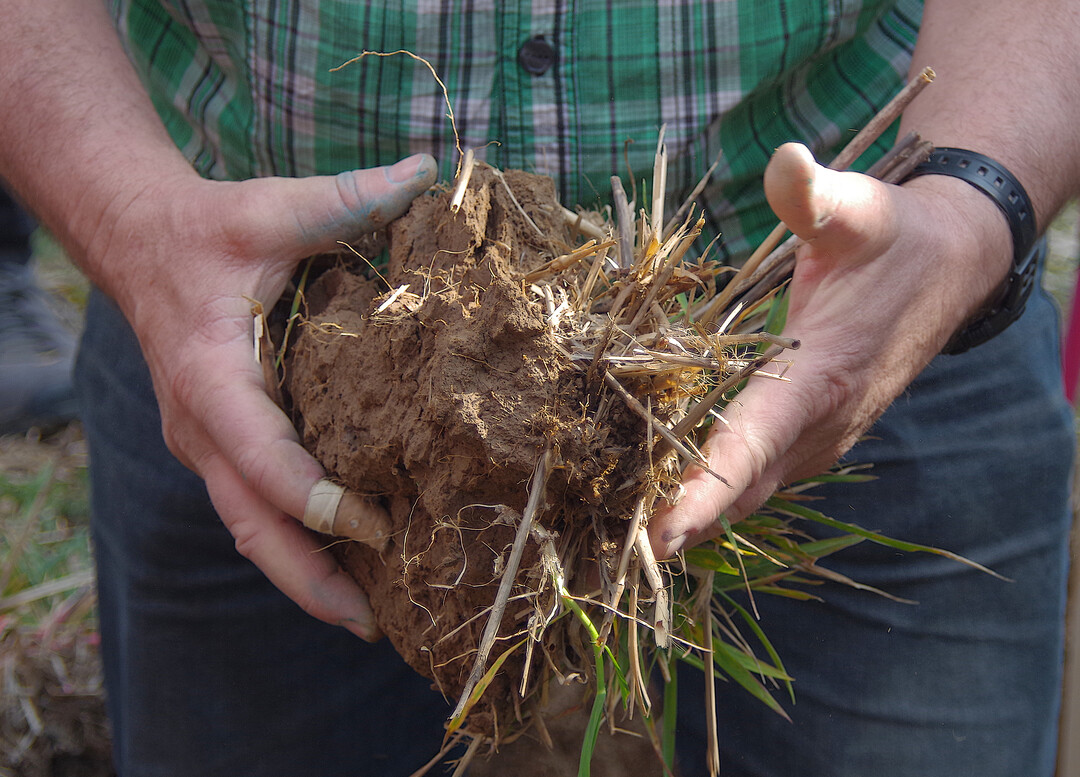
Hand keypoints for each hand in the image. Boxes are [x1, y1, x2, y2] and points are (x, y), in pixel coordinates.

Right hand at [84, 154, 437, 638]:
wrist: (141, 241)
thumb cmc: (207, 231)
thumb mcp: (271, 209)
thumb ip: (347, 198)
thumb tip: (431, 174)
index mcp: (212, 378)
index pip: (260, 459)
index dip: (315, 499)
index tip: (376, 525)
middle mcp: (204, 428)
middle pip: (251, 525)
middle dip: (309, 580)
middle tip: (374, 623)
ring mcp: (209, 446)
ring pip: (251, 530)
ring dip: (305, 576)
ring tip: (373, 617)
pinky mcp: (224, 447)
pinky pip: (256, 510)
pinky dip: (297, 545)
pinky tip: (349, 564)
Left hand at [649, 143, 1010, 556]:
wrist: (950, 270)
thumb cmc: (894, 239)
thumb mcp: (857, 208)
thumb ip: (814, 194)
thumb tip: (784, 160)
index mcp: (822, 377)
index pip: (751, 444)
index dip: (703, 490)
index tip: (660, 534)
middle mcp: (822, 426)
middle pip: (739, 487)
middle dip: (678, 519)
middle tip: (608, 543)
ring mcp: (821, 441)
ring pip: (748, 492)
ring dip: (691, 511)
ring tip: (620, 525)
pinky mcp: (814, 439)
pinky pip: (757, 478)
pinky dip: (713, 490)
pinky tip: (665, 489)